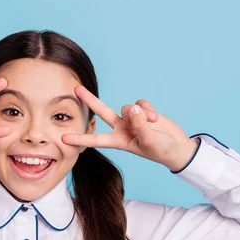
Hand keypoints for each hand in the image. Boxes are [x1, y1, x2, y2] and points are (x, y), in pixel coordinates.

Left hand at [61, 85, 198, 171]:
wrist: (177, 147)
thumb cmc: (161, 150)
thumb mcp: (150, 141)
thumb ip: (140, 125)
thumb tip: (132, 108)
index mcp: (119, 141)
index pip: (96, 139)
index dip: (80, 138)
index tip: (63, 138)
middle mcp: (122, 128)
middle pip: (102, 111)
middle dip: (90, 100)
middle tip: (75, 88)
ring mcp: (131, 119)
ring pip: (127, 107)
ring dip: (140, 114)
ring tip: (153, 123)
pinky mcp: (142, 111)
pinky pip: (140, 104)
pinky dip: (149, 109)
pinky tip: (156, 118)